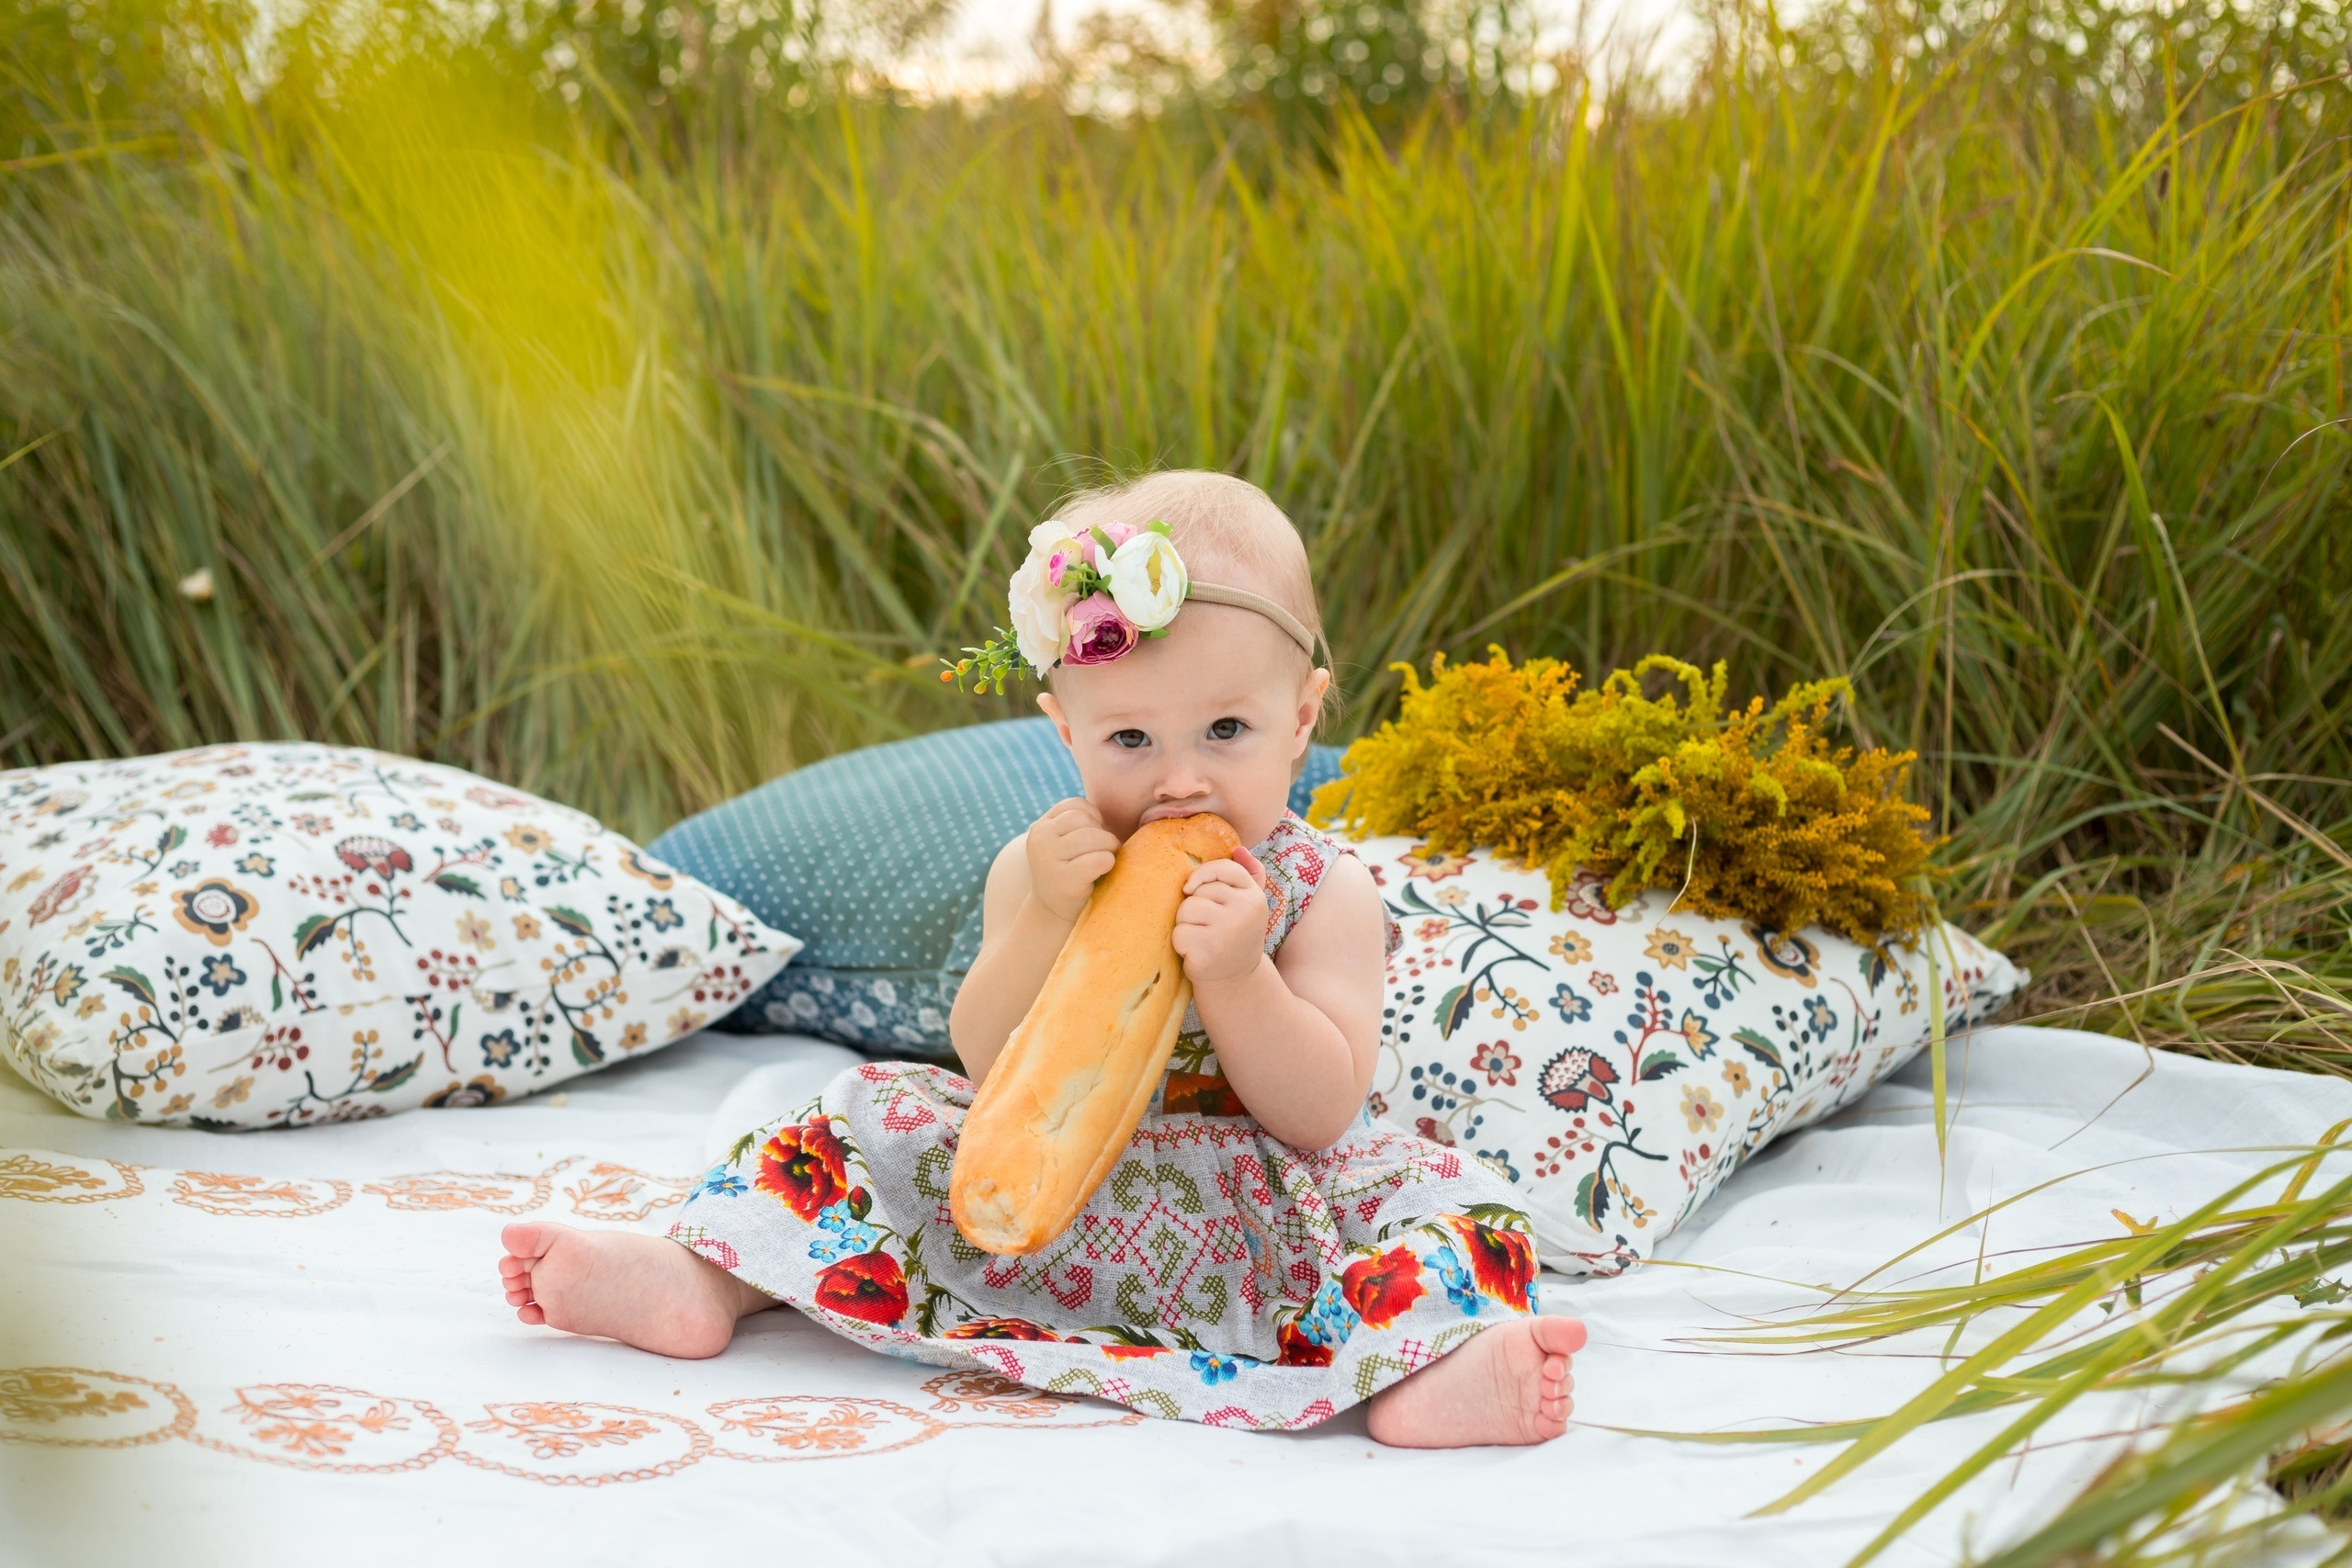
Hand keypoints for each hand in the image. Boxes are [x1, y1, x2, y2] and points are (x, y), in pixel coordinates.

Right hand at [1024, 798, 1118, 923]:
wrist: (1053, 911)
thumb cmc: (1070, 871)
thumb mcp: (1065, 843)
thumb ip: (1079, 823)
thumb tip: (1121, 795)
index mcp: (1041, 827)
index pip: (1075, 805)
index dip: (1094, 817)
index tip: (1095, 835)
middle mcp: (1040, 840)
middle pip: (1083, 819)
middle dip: (1103, 833)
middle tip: (1107, 849)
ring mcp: (1049, 860)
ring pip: (1091, 837)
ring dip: (1108, 846)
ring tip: (1107, 857)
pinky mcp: (1064, 880)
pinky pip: (1097, 860)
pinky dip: (1108, 862)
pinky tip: (1104, 870)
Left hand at [1172, 847, 1270, 986]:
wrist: (1237, 980)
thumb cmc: (1236, 936)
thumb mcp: (1249, 906)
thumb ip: (1249, 875)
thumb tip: (1240, 849)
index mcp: (1254, 896)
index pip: (1223, 868)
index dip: (1201, 875)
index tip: (1191, 889)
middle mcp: (1244, 911)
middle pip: (1198, 892)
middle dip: (1193, 908)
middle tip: (1206, 927)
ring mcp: (1227, 931)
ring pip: (1185, 910)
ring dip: (1185, 925)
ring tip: (1200, 938)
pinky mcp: (1207, 951)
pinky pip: (1178, 934)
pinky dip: (1181, 945)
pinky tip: (1196, 954)